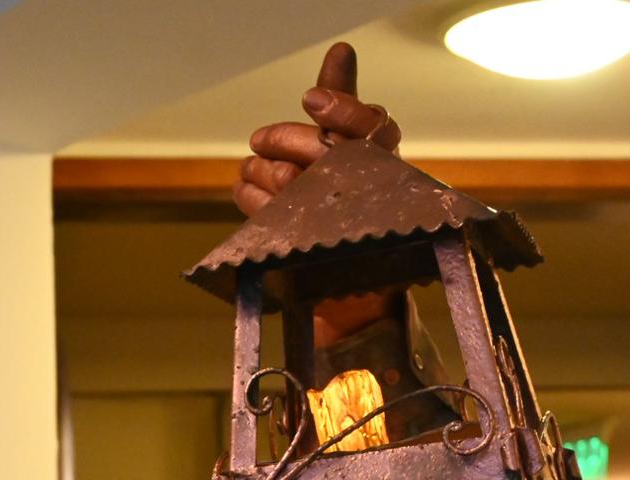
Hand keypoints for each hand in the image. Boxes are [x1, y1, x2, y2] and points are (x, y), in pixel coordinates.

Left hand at [233, 42, 403, 344]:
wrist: (343, 277)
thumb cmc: (347, 199)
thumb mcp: (347, 145)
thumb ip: (343, 100)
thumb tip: (341, 51)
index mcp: (382, 160)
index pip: (371, 126)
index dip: (341, 109)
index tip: (310, 99)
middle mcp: (367, 192)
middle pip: (319, 151)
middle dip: (283, 139)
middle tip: (259, 139)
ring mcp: (337, 225)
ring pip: (285, 180)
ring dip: (260, 169)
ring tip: (254, 169)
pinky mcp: (306, 251)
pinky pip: (264, 213)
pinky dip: (248, 196)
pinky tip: (246, 189)